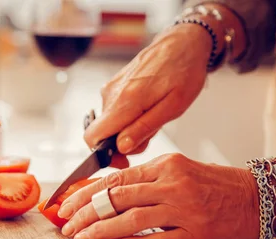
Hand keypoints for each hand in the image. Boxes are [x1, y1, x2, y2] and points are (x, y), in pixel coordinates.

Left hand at [56, 153, 259, 238]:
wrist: (259, 197)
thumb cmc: (217, 185)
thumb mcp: (180, 170)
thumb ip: (148, 180)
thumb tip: (108, 193)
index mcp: (166, 165)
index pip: (115, 179)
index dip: (86, 193)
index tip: (66, 204)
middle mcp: (172, 184)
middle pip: (116, 198)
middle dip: (85, 213)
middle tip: (67, 225)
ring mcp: (183, 210)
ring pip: (130, 220)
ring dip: (100, 231)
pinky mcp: (194, 234)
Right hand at [85, 24, 213, 168]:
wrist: (183, 43)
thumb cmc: (184, 72)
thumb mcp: (172, 107)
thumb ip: (144, 128)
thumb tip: (121, 147)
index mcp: (124, 101)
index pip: (92, 137)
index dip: (104, 155)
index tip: (125, 159)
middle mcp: (111, 94)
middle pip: (103, 133)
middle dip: (123, 142)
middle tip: (150, 135)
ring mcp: (111, 88)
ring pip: (110, 123)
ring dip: (128, 128)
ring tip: (153, 117)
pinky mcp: (114, 85)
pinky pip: (114, 110)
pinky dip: (128, 116)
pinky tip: (148, 107)